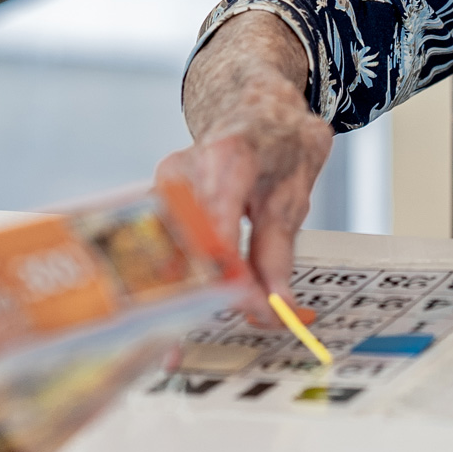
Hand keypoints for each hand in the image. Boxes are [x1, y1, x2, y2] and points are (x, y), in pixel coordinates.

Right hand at [156, 10, 329, 326]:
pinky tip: (161, 324)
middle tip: (178, 350)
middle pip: (181, 241)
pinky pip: (162, 246)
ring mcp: (164, 184)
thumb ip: (278, 253)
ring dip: (166, 298)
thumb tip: (278, 309)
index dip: (224, 271)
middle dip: (185, 297)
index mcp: (228, 156)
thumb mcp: (295, 191)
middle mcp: (183, 169)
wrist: (253, 101)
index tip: (241, 309)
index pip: (218, 221)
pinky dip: (167, 284)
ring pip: (163, 247)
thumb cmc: (279, 141)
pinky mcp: (157, 199)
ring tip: (166, 350)